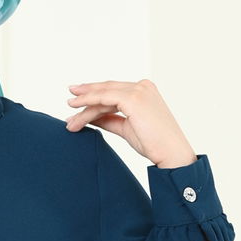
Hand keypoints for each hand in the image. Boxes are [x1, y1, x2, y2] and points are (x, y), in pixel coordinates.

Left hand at [65, 78, 197, 168]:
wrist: (171, 153)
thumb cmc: (154, 143)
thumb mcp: (126, 127)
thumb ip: (109, 119)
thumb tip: (91, 118)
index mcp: (144, 91)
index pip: (113, 91)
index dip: (94, 95)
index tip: (77, 101)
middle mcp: (142, 86)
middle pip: (106, 90)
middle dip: (85, 94)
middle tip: (69, 100)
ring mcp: (138, 90)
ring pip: (103, 95)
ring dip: (83, 106)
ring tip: (70, 119)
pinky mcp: (133, 99)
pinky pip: (104, 99)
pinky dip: (88, 105)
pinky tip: (76, 111)